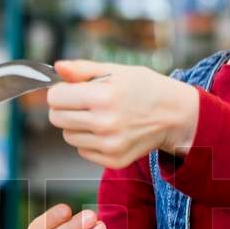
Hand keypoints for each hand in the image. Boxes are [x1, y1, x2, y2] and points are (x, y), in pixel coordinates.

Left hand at [46, 60, 198, 168]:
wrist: (174, 114)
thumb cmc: (144, 88)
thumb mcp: (116, 70)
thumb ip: (82, 69)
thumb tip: (58, 67)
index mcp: (102, 97)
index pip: (55, 98)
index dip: (60, 91)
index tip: (71, 89)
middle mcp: (104, 124)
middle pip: (57, 119)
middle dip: (65, 108)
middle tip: (85, 102)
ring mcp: (109, 146)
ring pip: (68, 136)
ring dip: (77, 125)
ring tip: (100, 116)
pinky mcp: (114, 161)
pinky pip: (83, 151)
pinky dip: (90, 141)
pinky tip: (109, 130)